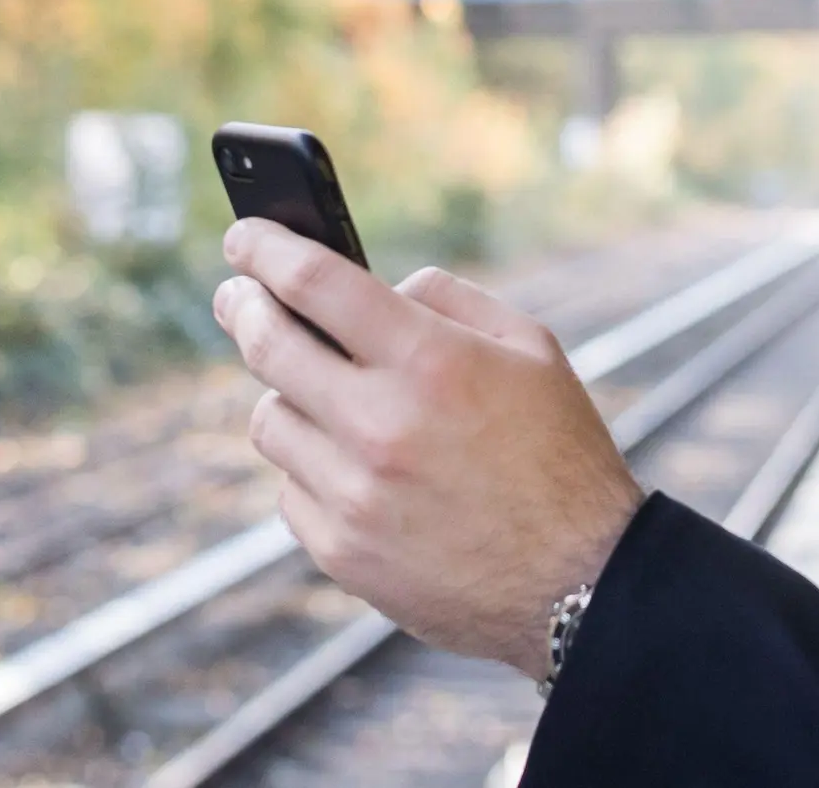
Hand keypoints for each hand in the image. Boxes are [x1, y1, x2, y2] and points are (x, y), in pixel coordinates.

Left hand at [213, 218, 643, 678]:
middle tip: (239, 296)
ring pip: (271, 421)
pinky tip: (356, 470)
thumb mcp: (532, 349)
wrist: (579, 580)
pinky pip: (291, 489)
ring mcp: (353, 494)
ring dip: (288, 396)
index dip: (263, 248)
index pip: (313, 282)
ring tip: (324, 396)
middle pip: (266, 345)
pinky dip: (313, 468)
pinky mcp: (340, 551)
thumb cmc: (560, 455)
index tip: (244, 238)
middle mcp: (380, 425)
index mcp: (431, 362)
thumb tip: (378, 286)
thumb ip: (449, 299)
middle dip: (244, 307)